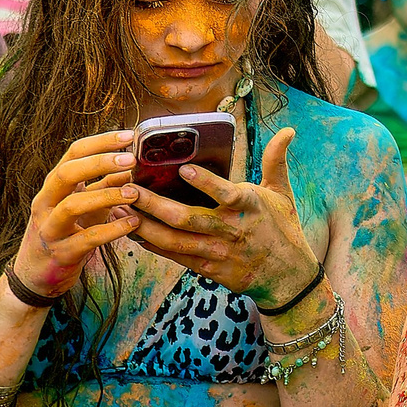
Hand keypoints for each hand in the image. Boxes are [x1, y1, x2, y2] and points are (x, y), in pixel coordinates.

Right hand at [12, 130, 140, 295]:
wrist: (35, 276)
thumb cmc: (64, 234)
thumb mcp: (85, 206)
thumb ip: (104, 186)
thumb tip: (131, 166)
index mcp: (53, 187)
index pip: (73, 153)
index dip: (100, 141)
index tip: (129, 135)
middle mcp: (45, 203)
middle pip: (66, 173)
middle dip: (100, 162)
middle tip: (131, 159)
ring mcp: (50, 229)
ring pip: (72, 205)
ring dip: (107, 195)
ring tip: (135, 193)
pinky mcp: (61, 253)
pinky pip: (86, 239)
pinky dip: (112, 230)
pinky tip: (133, 223)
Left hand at [130, 126, 322, 310]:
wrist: (286, 275)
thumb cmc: (282, 227)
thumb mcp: (282, 192)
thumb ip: (276, 160)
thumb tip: (288, 130)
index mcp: (250, 206)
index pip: (226, 194)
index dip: (206, 182)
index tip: (183, 168)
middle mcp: (230, 230)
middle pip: (186, 218)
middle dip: (153, 204)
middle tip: (128, 189)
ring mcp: (215, 251)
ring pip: (172, 240)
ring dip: (142, 226)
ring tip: (118, 209)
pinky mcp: (206, 267)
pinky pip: (172, 255)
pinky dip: (149, 243)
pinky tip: (130, 230)